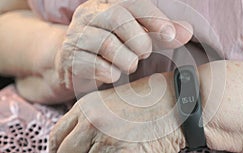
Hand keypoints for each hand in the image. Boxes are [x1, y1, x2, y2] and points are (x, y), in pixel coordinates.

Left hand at [49, 73, 185, 152]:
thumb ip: (91, 121)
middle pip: (65, 152)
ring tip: (113, 148)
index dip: (57, 150)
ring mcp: (107, 140)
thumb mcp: (113, 102)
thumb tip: (80, 142)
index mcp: (87, 108)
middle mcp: (92, 123)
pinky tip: (125, 151)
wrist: (179, 101)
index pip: (57, 136)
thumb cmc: (150, 101)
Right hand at [55, 0, 192, 89]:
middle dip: (139, 40)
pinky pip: (96, 66)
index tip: (171, 36)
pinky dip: (111, 73)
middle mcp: (89, 13)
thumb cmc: (114, 43)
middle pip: (118, 18)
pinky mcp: (70, 58)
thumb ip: (163, 31)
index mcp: (108, 1)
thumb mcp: (139, 32)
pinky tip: (113, 73)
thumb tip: (188, 32)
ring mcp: (76, 35)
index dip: (155, 17)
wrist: (76, 59)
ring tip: (130, 63)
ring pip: (107, 44)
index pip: (133, 0)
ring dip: (128, 59)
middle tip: (144, 52)